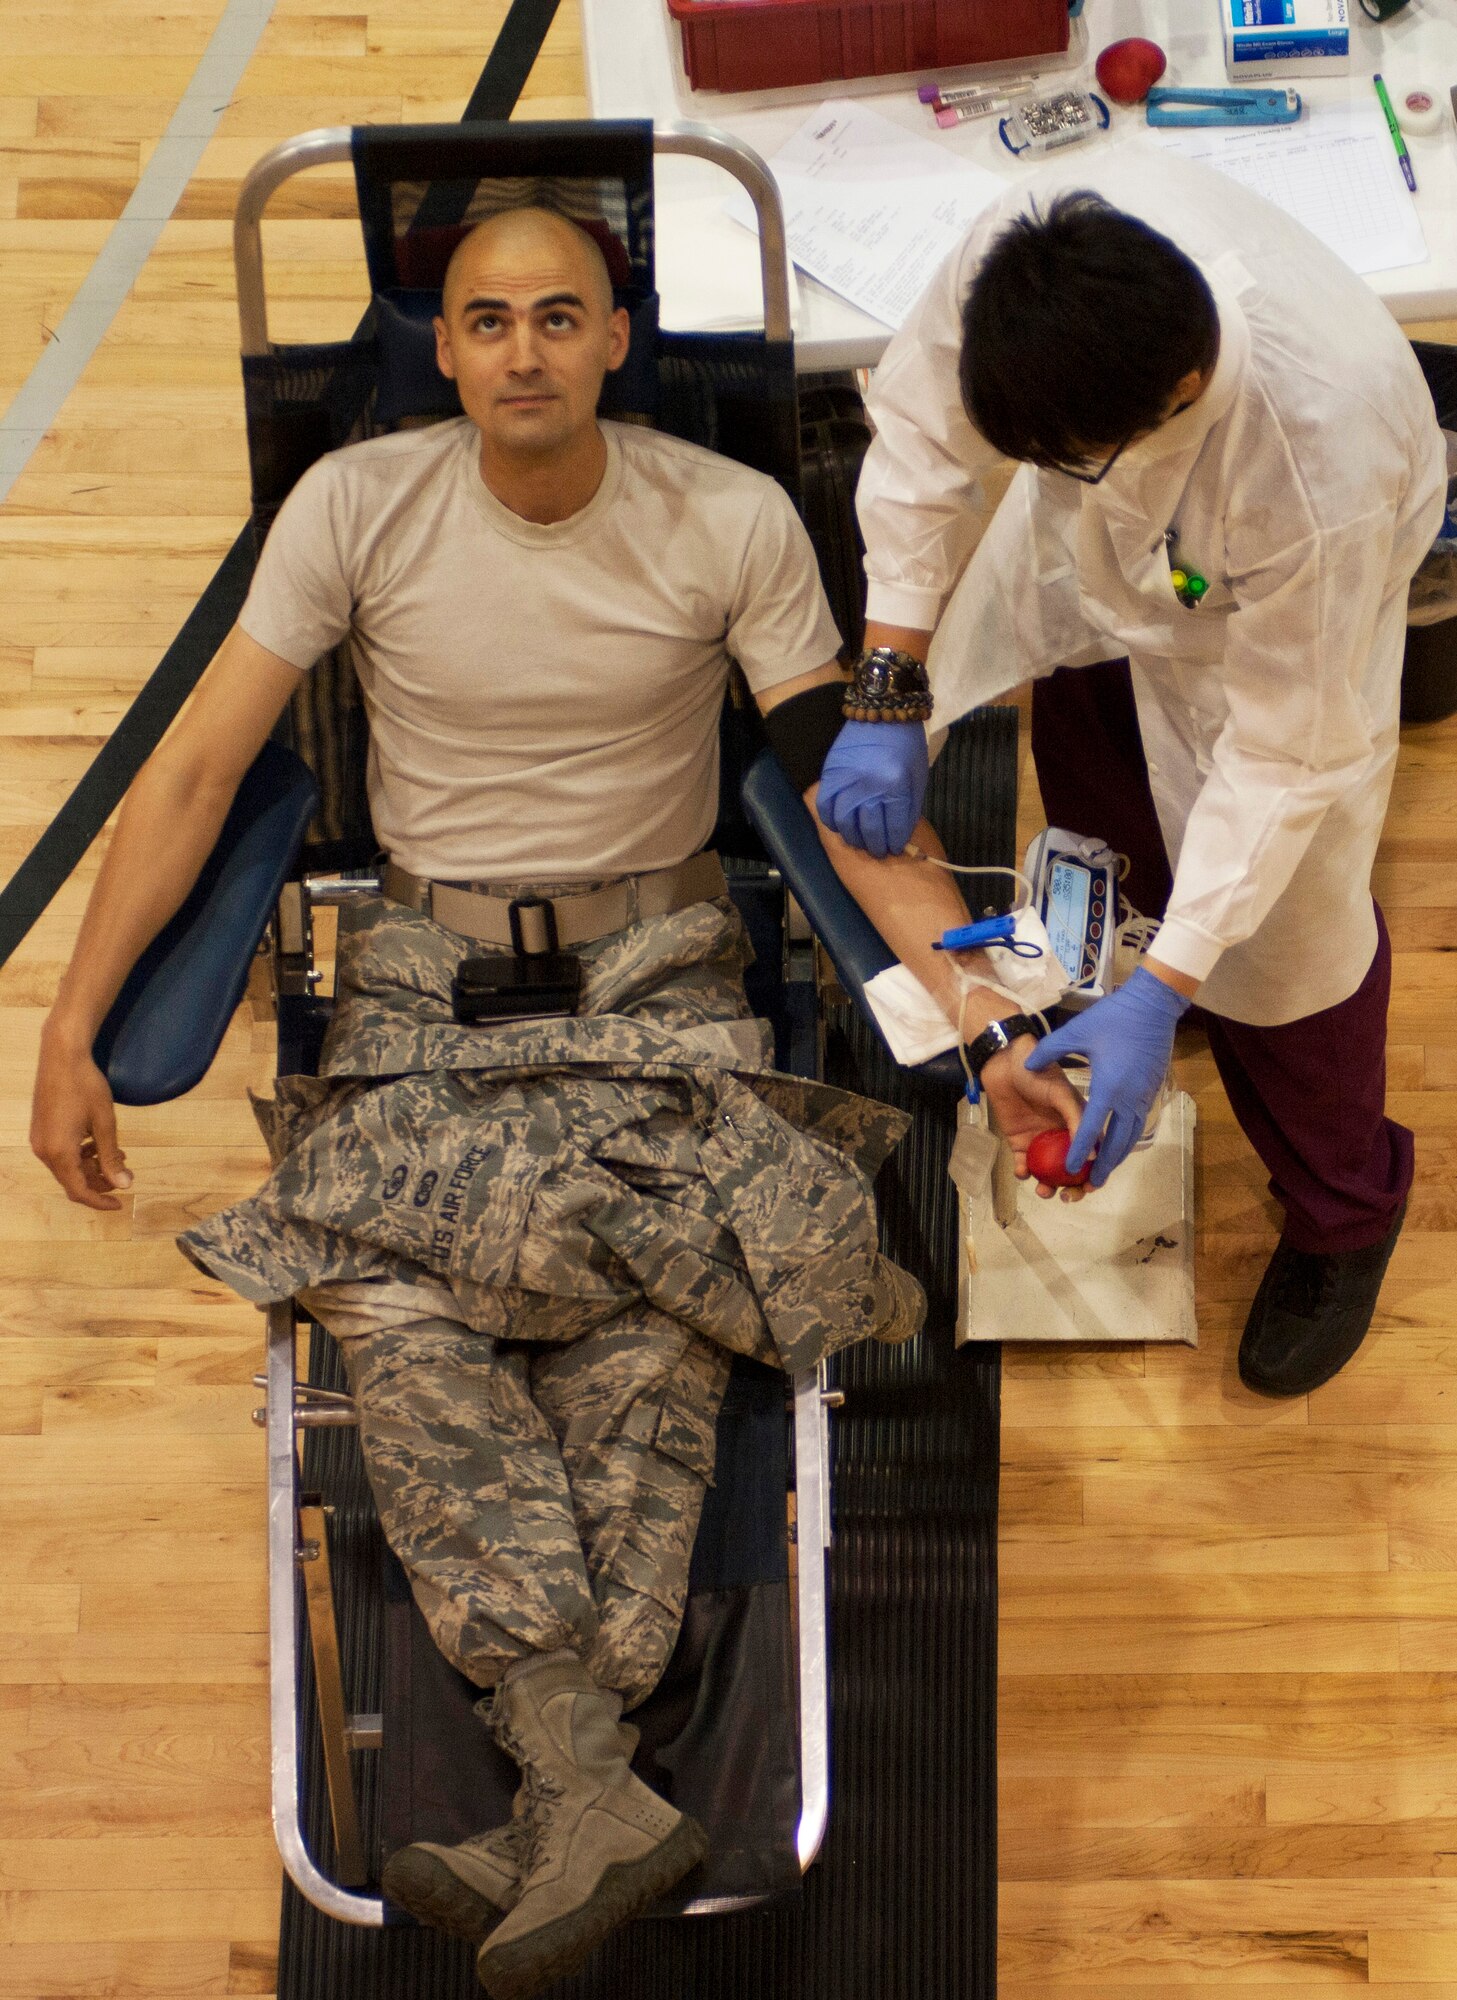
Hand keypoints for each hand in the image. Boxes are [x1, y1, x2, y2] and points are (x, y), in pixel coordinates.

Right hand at [31, 1030, 132, 1210]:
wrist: (61, 1056)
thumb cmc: (86, 1087)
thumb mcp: (105, 1124)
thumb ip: (111, 1157)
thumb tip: (124, 1185)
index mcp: (59, 1153)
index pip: (79, 1191)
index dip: (100, 1201)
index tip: (121, 1203)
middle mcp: (44, 1151)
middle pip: (72, 1181)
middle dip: (99, 1182)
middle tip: (125, 1172)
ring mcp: (40, 1141)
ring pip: (67, 1168)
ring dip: (91, 1167)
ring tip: (118, 1154)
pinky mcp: (40, 1131)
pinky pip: (60, 1154)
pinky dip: (80, 1156)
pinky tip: (98, 1143)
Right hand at [816, 720, 928, 858]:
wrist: (884, 710)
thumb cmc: (906, 745)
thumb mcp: (917, 777)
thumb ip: (908, 808)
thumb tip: (898, 836)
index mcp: (896, 786)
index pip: (894, 827)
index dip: (894, 843)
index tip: (894, 849)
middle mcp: (869, 786)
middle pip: (869, 829)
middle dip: (875, 846)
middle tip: (877, 851)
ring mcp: (847, 780)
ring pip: (845, 822)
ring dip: (853, 838)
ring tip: (860, 842)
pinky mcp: (831, 773)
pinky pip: (825, 806)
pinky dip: (831, 821)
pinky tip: (840, 826)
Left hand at [980, 1037, 1088, 1200]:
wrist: (1003, 1061)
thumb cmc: (1036, 1070)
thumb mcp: (1061, 1092)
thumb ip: (1075, 1118)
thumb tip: (1092, 1155)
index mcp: (1079, 1123)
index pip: (1092, 1153)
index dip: (1094, 1173)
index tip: (1090, 1187)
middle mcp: (1062, 1135)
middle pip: (1072, 1170)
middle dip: (1072, 1188)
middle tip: (1067, 1197)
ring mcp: (1041, 1140)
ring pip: (1049, 1172)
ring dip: (1048, 1185)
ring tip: (1043, 1190)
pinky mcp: (1019, 1142)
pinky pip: (1023, 1164)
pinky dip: (1023, 1173)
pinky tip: (1022, 1172)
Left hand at [1023, 966, 1190, 1188]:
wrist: (1152, 1005)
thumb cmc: (1113, 1017)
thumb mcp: (1075, 1031)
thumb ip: (1049, 1051)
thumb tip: (1027, 1065)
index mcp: (1107, 1087)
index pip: (1090, 1128)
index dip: (1079, 1150)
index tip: (1070, 1168)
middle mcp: (1128, 1098)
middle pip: (1116, 1142)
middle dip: (1104, 1166)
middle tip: (1090, 1185)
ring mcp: (1143, 1095)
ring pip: (1131, 1136)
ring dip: (1118, 1157)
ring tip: (1104, 1172)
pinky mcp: (1151, 1090)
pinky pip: (1138, 1124)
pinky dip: (1127, 1139)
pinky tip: (1118, 1144)